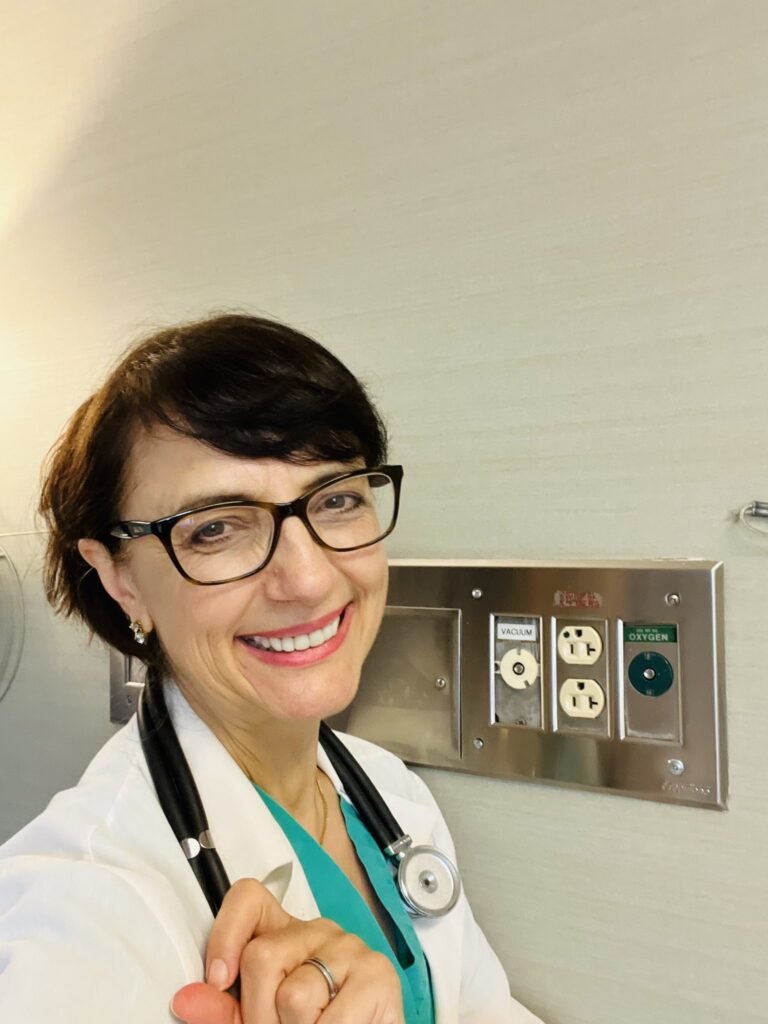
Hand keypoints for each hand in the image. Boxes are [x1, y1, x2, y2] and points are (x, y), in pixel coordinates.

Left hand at [171, 878, 404, 1023]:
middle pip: (262, 956)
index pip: (248, 897)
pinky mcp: (378, 974)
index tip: (219, 980)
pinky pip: (331, 1020)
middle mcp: (318, 930)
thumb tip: (184, 1000)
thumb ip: (224, 1010)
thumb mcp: (260, 1018)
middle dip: (258, 1013)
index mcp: (284, 934)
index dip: (226, 933)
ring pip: (295, 993)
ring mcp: (350, 948)